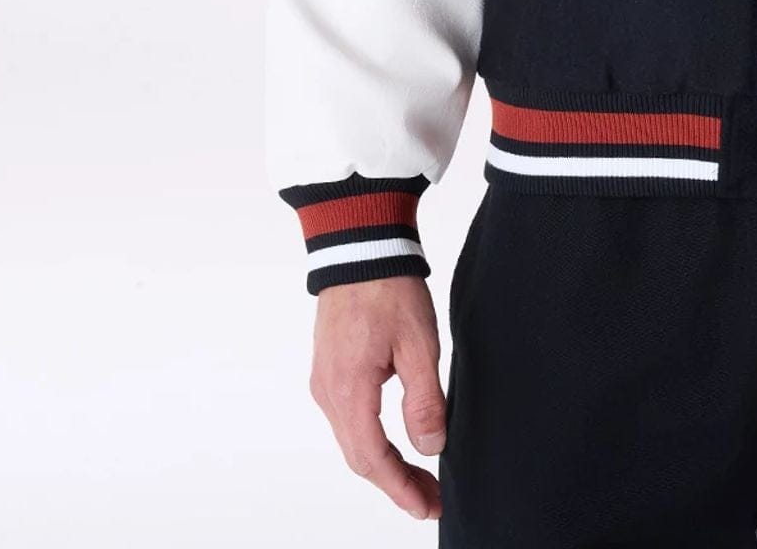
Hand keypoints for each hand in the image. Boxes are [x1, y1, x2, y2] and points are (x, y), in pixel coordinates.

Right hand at [306, 275, 447, 519]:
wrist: (361, 248)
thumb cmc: (389, 289)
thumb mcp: (418, 344)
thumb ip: (424, 400)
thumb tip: (431, 446)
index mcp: (349, 391)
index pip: (373, 458)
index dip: (400, 488)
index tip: (425, 507)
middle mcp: (329, 393)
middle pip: (361, 456)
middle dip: (396, 483)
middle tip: (430, 498)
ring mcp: (325, 382)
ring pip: (353, 440)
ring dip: (385, 463)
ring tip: (420, 476)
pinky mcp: (330, 370)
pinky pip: (349, 419)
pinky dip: (373, 440)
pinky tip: (396, 442)